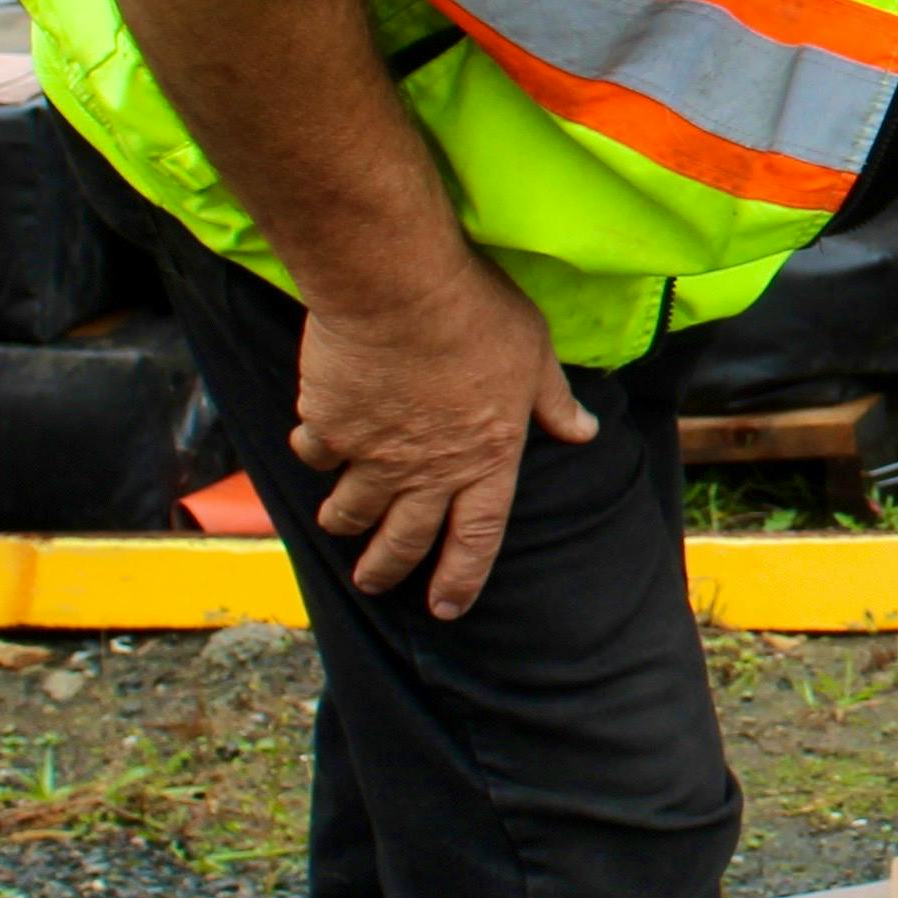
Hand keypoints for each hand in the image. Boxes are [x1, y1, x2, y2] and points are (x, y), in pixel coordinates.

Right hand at [290, 251, 596, 617]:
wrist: (400, 289)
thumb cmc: (477, 314)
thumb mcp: (535, 354)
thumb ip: (554, 402)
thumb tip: (583, 431)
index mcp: (486, 459)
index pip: (478, 537)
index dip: (462, 577)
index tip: (447, 607)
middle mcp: (428, 471)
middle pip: (404, 539)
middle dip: (386, 569)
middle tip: (373, 582)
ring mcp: (374, 455)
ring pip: (351, 510)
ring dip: (344, 521)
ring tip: (338, 523)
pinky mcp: (329, 428)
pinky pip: (315, 456)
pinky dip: (314, 454)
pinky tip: (315, 444)